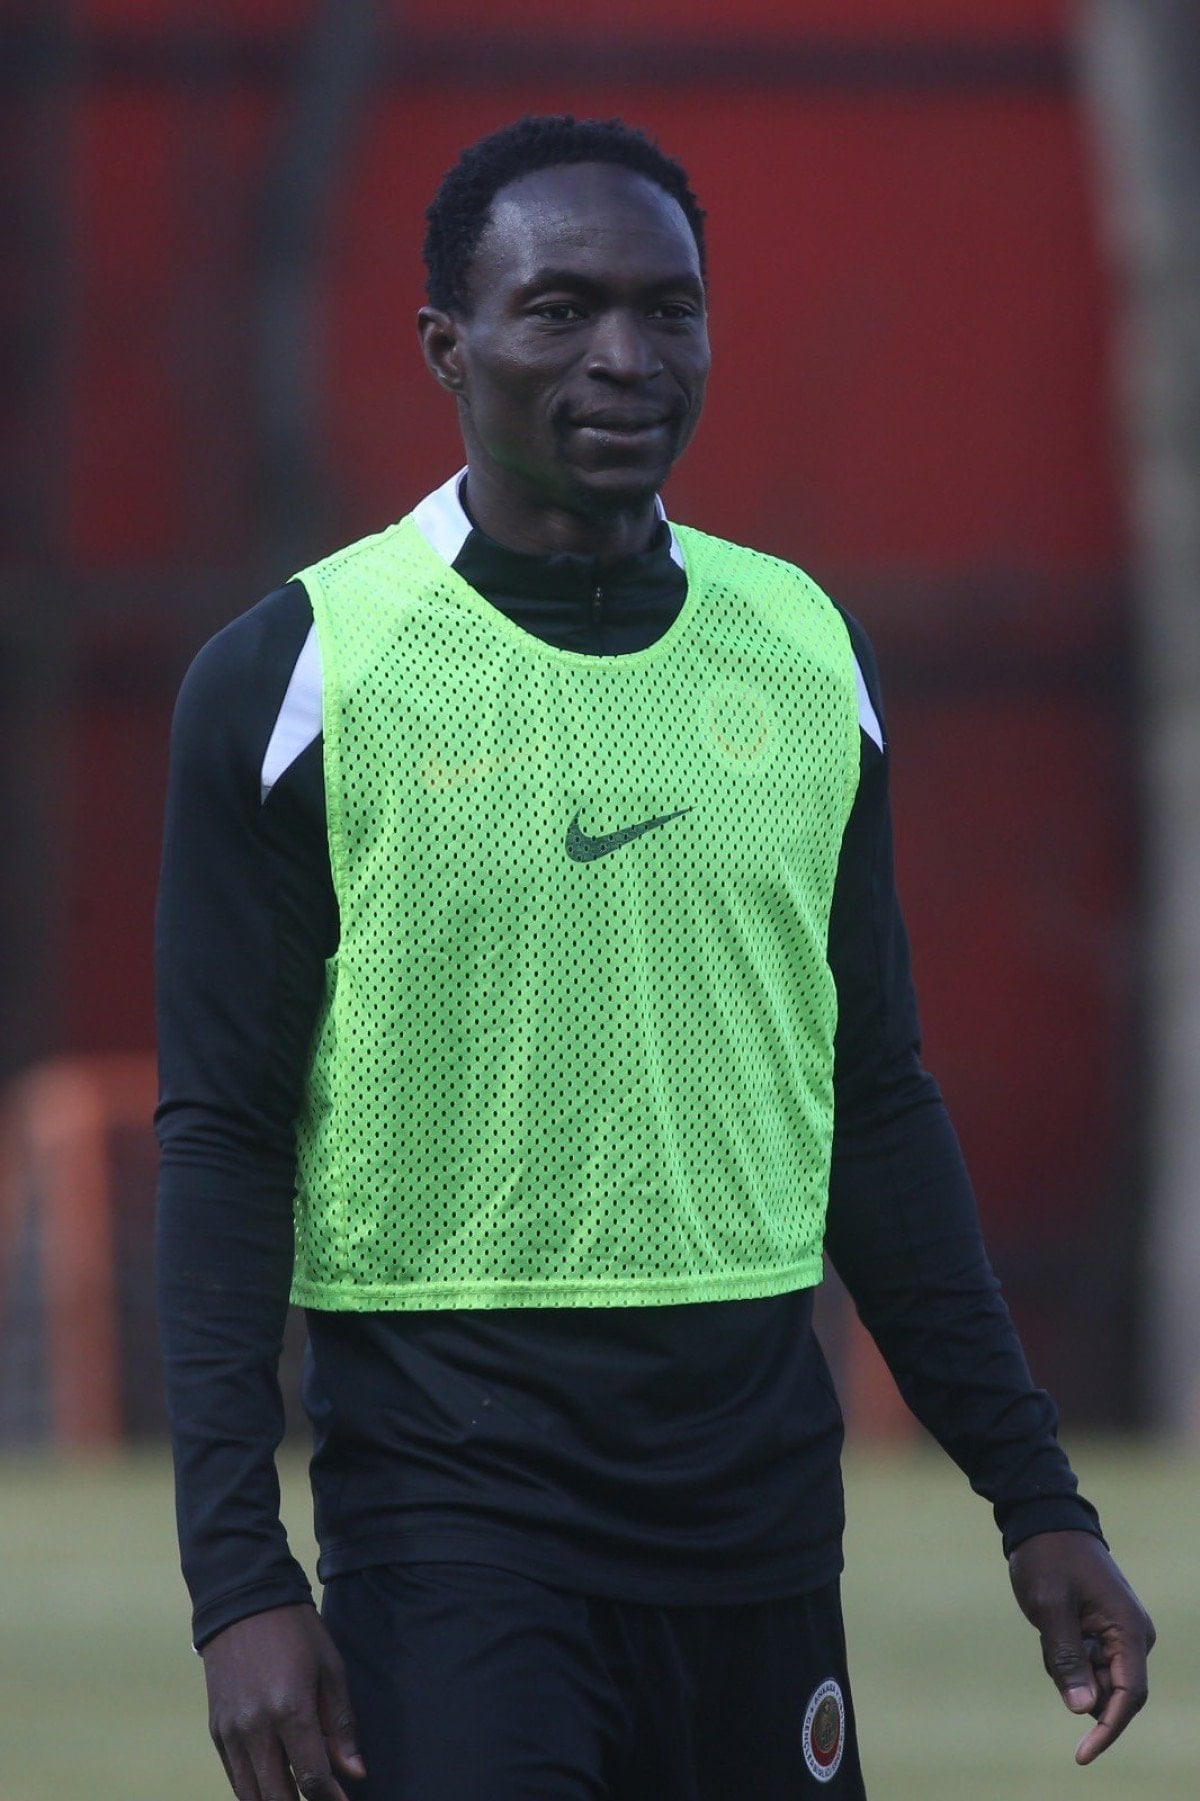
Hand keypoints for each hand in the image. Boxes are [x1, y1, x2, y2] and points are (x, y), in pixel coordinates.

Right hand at [202, 1602, 366, 1798]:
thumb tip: (355, 1772)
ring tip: (299, 1798)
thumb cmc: (296, 1631)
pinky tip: (274, 1786)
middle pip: (277, 1797)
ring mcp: (230, 1732)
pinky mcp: (216, 1730)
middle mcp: (254, 1728)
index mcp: (289, 1709)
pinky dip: (254, 1790)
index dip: (331, 1799)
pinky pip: (234, 1777)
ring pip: (250, 1796)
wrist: (243, 1602)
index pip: (311, 1776)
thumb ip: (341, 1724)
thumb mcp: (330, 1668)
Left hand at [1008, 1529, 1154, 1765]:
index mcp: (1129, 1630)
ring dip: (1068, 1667)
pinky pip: (1088, 1662)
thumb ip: (1067, 1659)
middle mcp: (1134, 1635)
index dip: (1107, 1730)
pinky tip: (1053, 1626)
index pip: (1128, 1696)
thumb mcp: (1050, 1608)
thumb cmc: (1048, 1560)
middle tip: (1049, 1643)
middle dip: (1078, 1686)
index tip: (1081, 1755)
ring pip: (1095, 1678)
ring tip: (1050, 1626)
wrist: (1045, 1522)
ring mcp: (1121, 1633)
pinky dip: (1067, 1657)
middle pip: (1112, 1692)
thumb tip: (1084, 1711)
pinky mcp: (1106, 1630)